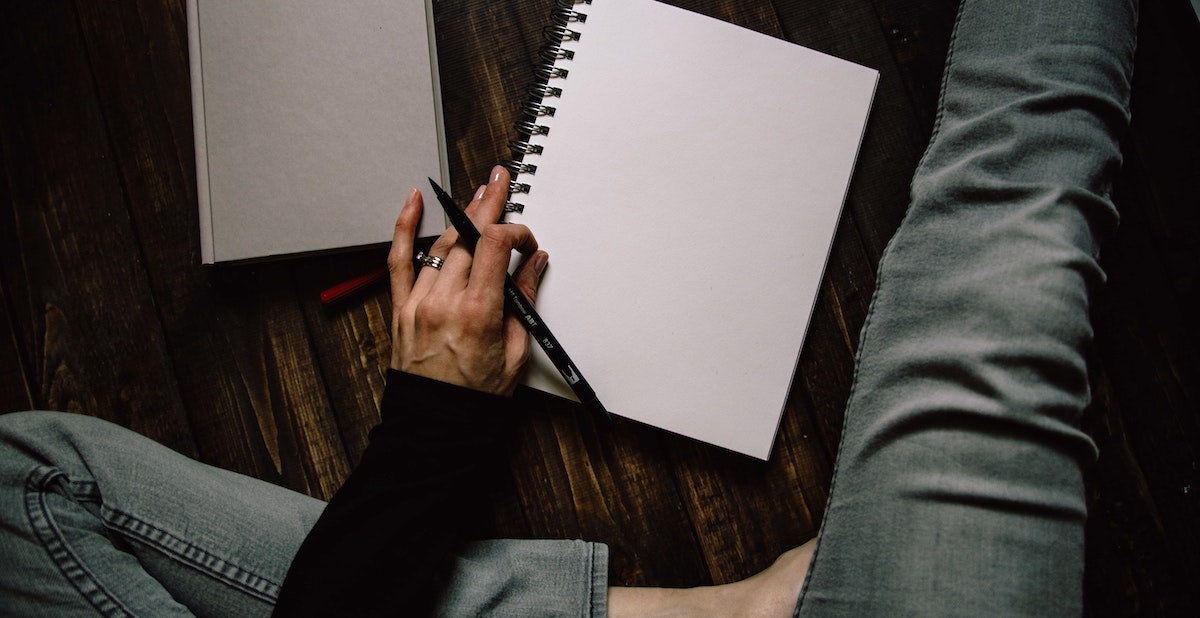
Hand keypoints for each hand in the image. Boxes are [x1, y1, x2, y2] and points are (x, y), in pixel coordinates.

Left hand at [387, 166, 547, 395]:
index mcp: (478, 313)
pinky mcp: (401, 308)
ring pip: (442, 245)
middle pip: (467, 237)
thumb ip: (523, 300)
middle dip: (488, 208)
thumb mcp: (516, 352)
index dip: (515, 233)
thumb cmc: (477, 397)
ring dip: (461, 217)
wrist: (437, 423)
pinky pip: (399, 260)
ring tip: (478, 195)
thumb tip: (533, 264)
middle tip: (501, 183)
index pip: (495, 246)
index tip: (526, 243)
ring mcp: (419, 303)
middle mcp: (444, 302)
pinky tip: (413, 202)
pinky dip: (405, 228)